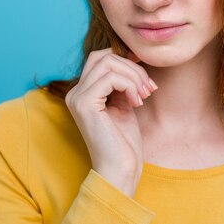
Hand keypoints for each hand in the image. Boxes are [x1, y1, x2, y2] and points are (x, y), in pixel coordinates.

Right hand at [65, 48, 156, 196]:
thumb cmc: (124, 141)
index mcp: (83, 92)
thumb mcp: (124, 102)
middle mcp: (75, 92)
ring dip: (134, 76)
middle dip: (132, 67)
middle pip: (103, 56)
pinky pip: (111, 78)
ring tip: (144, 95)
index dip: (125, 60)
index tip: (145, 75)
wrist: (121, 169)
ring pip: (108, 63)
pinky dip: (129, 85)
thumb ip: (123, 81)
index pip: (101, 58)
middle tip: (148, 88)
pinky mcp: (84, 104)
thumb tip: (132, 55)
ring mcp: (77, 97)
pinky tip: (136, 102)